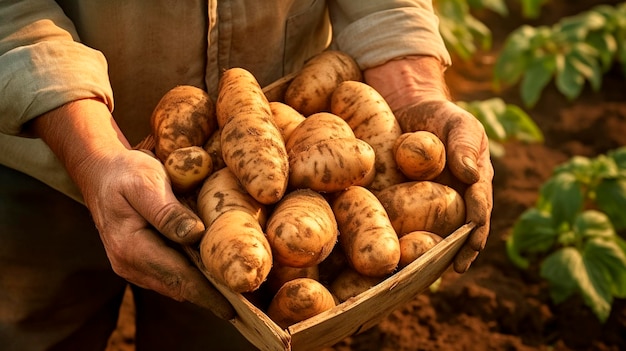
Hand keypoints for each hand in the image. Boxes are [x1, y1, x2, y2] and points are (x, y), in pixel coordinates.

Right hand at [31, 99, 234, 319]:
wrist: (101, 172)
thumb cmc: (125, 173)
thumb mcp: (147, 183)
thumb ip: (168, 212)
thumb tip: (195, 235)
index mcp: (131, 247)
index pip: (177, 278)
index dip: (207, 294)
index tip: (233, 307)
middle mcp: (128, 264)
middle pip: (178, 287)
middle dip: (211, 296)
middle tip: (245, 303)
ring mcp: (132, 265)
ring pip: (174, 284)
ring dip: (203, 288)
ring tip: (235, 292)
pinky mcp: (138, 261)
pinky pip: (169, 274)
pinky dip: (191, 276)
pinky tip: (213, 274)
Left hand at [365, 56, 493, 272]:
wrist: (407, 112)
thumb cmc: (439, 117)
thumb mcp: (458, 123)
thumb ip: (465, 144)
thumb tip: (470, 175)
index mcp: (474, 184)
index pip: (480, 209)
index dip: (478, 226)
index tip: (473, 240)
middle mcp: (456, 202)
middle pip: (460, 232)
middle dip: (458, 251)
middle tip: (455, 267)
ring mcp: (430, 207)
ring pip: (434, 234)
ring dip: (431, 253)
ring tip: (424, 271)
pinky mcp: (404, 206)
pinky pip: (405, 226)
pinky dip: (402, 240)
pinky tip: (394, 255)